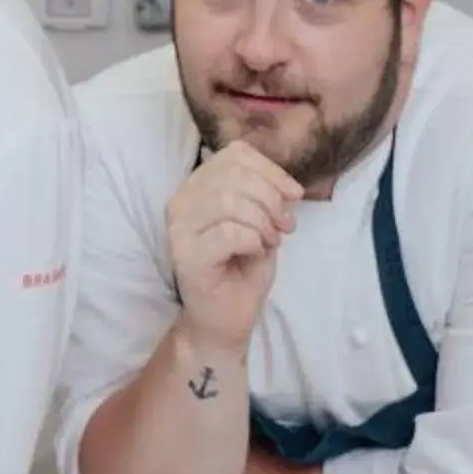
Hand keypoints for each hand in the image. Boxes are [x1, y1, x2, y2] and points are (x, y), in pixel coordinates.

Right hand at [166, 140, 301, 353]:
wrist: (225, 318)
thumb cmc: (242, 269)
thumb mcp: (259, 222)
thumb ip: (264, 196)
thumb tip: (287, 185)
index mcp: (197, 187)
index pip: (234, 155)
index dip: (271, 170)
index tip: (293, 195)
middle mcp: (181, 202)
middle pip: (233, 175)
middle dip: (270, 198)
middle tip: (285, 226)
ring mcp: (178, 229)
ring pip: (229, 202)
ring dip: (263, 222)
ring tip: (270, 241)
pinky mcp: (185, 255)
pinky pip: (229, 233)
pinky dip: (253, 241)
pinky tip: (255, 253)